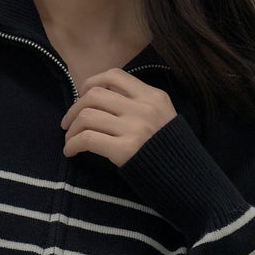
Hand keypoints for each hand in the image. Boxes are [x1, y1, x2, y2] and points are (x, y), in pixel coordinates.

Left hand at [59, 70, 178, 164]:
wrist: (185, 178)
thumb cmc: (169, 150)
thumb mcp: (163, 116)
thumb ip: (139, 104)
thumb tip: (100, 99)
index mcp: (153, 96)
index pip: (115, 76)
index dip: (91, 82)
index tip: (82, 95)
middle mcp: (143, 108)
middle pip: (95, 95)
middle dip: (74, 108)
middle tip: (68, 123)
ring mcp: (134, 128)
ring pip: (87, 116)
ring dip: (72, 129)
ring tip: (70, 139)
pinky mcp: (125, 149)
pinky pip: (87, 139)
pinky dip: (72, 144)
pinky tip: (71, 151)